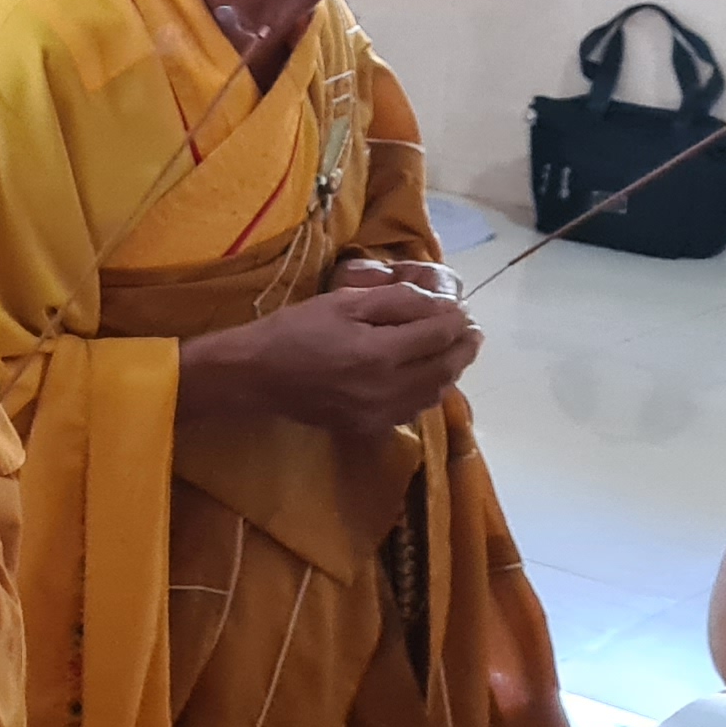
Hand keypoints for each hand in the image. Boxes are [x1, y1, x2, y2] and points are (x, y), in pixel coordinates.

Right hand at [180, 272, 479, 436]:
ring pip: (434, 393)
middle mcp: (388, 388)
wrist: (254, 375)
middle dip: (463, 347)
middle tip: (471, 331)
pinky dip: (428, 392)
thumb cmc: (294, 330)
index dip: (456, 319)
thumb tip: (438, 304)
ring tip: (454, 352)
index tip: (461, 308)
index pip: (439, 334)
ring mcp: (380, 413)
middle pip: (445, 368)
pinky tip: (424, 379)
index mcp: (381, 353)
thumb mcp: (342, 302)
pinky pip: (413, 411)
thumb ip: (395, 301)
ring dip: (451, 371)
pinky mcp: (369, 426)